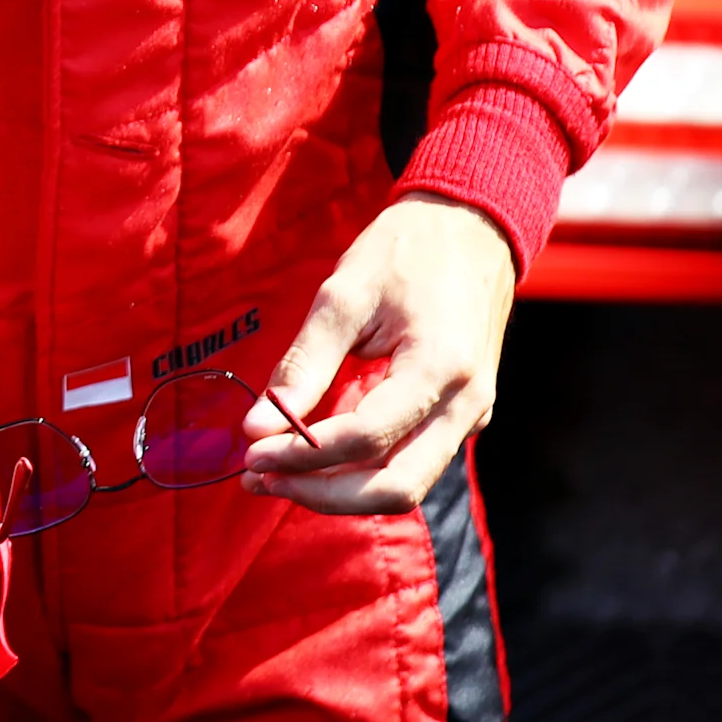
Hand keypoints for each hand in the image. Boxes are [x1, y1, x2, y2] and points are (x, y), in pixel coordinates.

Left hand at [242, 193, 516, 514]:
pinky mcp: (461, 417)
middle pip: (395, 488)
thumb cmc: (406, 251)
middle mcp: (465, 406)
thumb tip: (256, 426)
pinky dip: (361, 470)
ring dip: (339, 491)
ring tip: (274, 473)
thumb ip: (303, 365)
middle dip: (321, 494)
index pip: (367, 439)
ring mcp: (470, 416)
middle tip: (258, 478)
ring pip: (406, 485)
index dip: (303, 456)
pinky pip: (412, 461)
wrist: (471, 228)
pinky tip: (312, 454)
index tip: (250, 453)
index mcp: (440, 370)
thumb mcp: (344, 295)